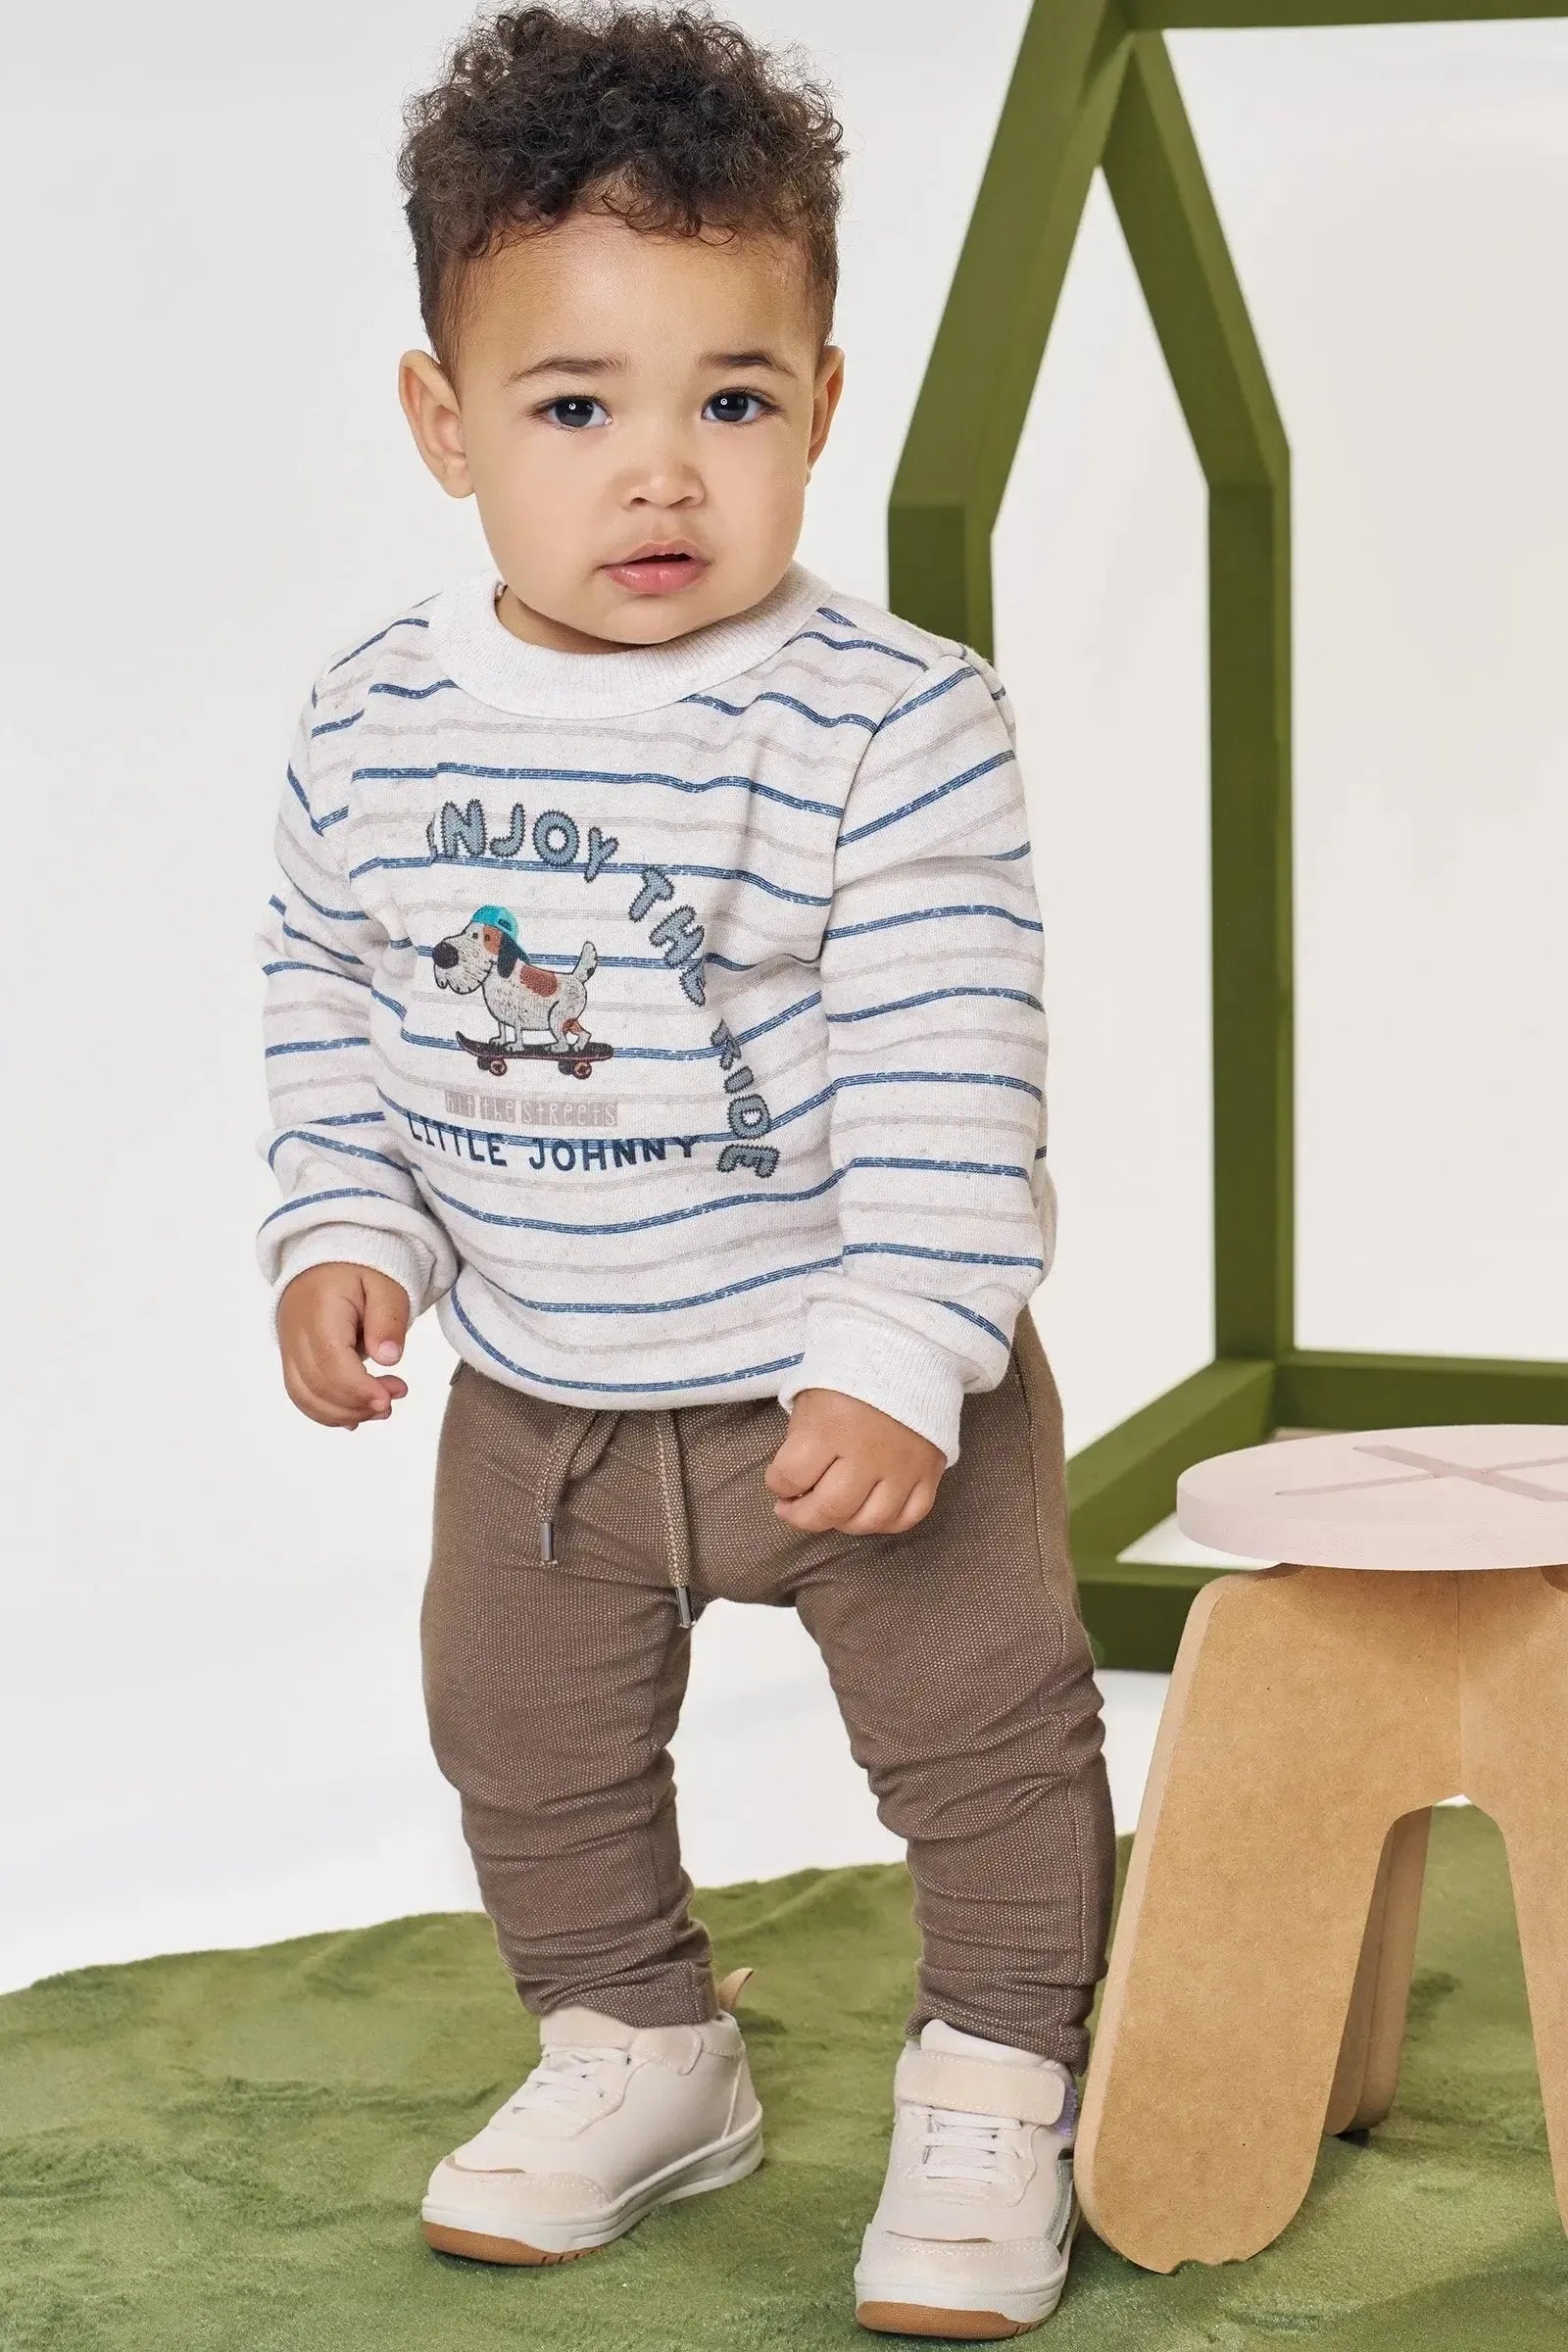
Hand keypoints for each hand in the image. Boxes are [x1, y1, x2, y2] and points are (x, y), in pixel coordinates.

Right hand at [276, 1263, 409, 1430]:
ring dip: (343, 1413)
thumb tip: (389, 1359)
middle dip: (357, 1403)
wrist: (329, 1261)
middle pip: (316, 1384)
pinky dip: (327, 1411)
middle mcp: (295, 1332)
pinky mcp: (291, 1358)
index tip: (389, 1398)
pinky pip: (301, 1393)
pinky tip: (355, 1416)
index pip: (330, 1359)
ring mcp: (288, 1347)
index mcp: (318, 1309)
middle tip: (395, 1397)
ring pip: (304, 1396)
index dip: (358, 1387)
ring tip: (381, 1409)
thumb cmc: (361, 1269)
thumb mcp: (387, 1284)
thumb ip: (388, 1319)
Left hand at [764, 1387, 945, 1535]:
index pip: (791, 1477)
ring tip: (832, 1509)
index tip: (779, 1481)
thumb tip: (794, 1485)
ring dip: (843, 1523)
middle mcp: (868, 1454)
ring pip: (869, 1522)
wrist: (907, 1350)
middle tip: (794, 1508)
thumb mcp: (810, 1399)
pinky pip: (909, 1517)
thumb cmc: (848, 1374)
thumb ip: (799, 1443)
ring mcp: (903, 1467)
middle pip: (830, 1509)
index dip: (777, 1484)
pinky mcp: (930, 1472)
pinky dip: (886, 1522)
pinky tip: (869, 1510)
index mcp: (830, 1428)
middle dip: (802, 1516)